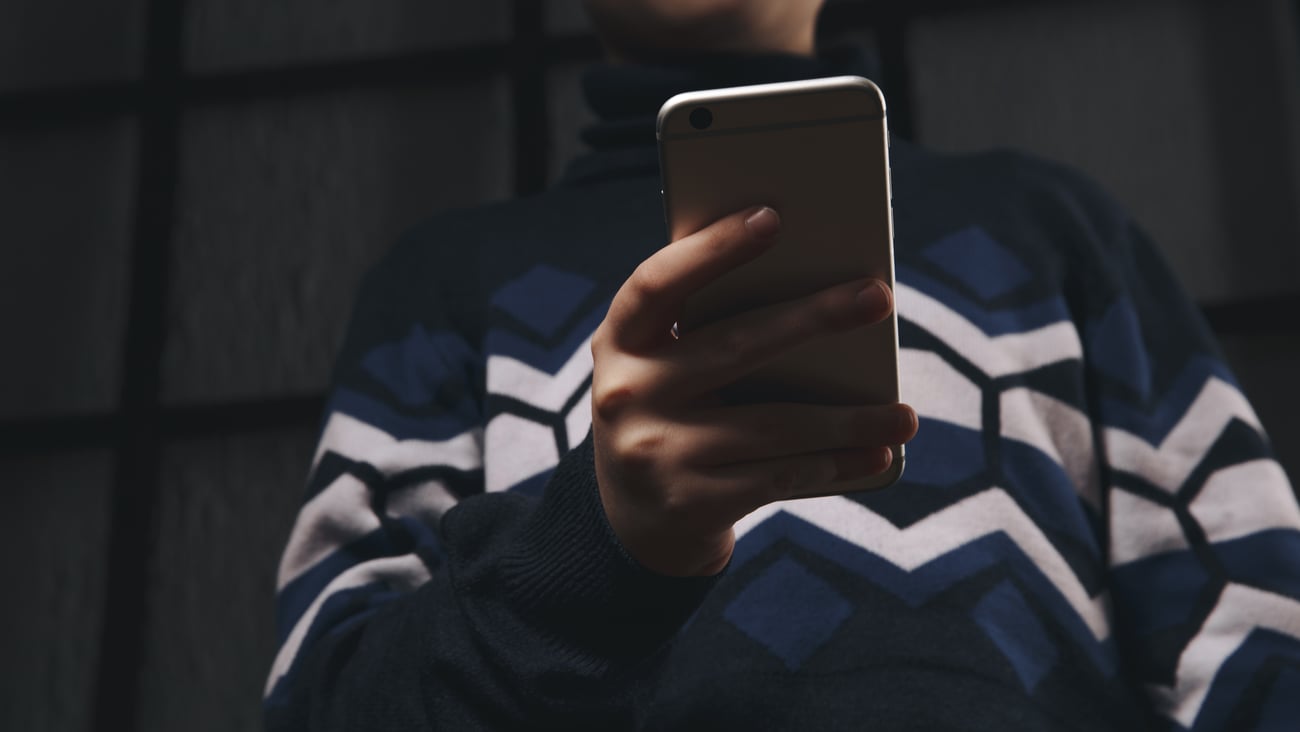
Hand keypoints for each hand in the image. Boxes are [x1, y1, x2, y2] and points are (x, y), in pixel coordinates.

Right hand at [590, 206, 918, 576]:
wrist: (633, 521)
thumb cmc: (671, 415)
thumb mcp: (664, 368)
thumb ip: (706, 328)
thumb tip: (816, 281)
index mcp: (619, 342)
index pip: (657, 283)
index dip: (711, 249)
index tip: (773, 217)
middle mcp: (626, 394)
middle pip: (734, 346)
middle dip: (814, 318)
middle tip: (878, 297)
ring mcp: (654, 453)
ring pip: (772, 425)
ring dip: (848, 419)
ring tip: (905, 415)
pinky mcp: (688, 502)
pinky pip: (778, 477)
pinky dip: (834, 464)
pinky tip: (876, 453)